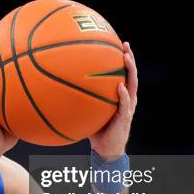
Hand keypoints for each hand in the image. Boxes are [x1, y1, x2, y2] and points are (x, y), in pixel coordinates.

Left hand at [89, 42, 137, 159]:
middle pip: (132, 74)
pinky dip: (123, 95)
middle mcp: (127, 98)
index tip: (118, 44)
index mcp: (121, 95)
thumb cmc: (97, 130)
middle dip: (130, 58)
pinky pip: (125, 104)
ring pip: (133, 85)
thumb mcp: (90, 110)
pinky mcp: (124, 118)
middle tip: (125, 44)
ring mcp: (128, 107)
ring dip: (130, 71)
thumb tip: (61, 87)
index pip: (124, 73)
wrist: (107, 149)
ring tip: (126, 58)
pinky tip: (120, 86)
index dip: (123, 59)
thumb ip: (82, 99)